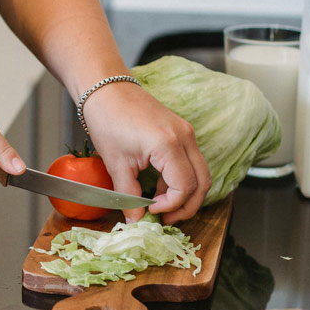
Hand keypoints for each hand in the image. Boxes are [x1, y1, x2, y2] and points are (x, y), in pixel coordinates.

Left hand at [82, 82, 210, 223]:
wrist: (106, 89)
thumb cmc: (108, 119)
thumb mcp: (116, 163)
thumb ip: (127, 195)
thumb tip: (135, 220)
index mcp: (168, 145)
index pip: (185, 187)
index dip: (171, 206)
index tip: (151, 211)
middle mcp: (184, 137)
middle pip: (202, 183)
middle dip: (187, 206)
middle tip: (166, 220)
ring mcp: (186, 132)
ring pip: (200, 173)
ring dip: (186, 194)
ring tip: (161, 206)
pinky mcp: (181, 131)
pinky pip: (190, 161)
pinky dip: (181, 179)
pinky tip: (159, 188)